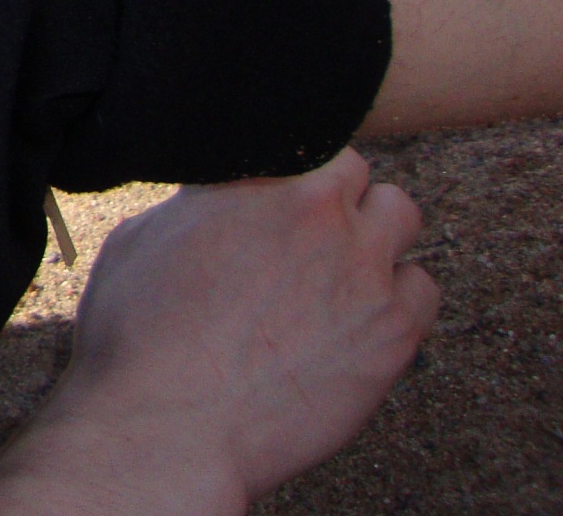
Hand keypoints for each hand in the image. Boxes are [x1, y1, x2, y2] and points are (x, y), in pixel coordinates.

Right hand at [0, 151, 437, 513]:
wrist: (171, 425)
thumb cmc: (139, 339)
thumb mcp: (140, 239)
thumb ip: (196, 206)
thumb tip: (216, 200)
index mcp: (247, 177)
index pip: (298, 138)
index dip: (288, 173)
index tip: (278, 199)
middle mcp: (314, 209)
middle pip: (358, 171)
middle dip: (336, 198)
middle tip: (310, 238)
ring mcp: (363, 265)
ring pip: (402, 215)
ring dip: (376, 238)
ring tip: (342, 276)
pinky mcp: (394, 327)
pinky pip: (424, 289)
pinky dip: (399, 299)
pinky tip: (359, 322)